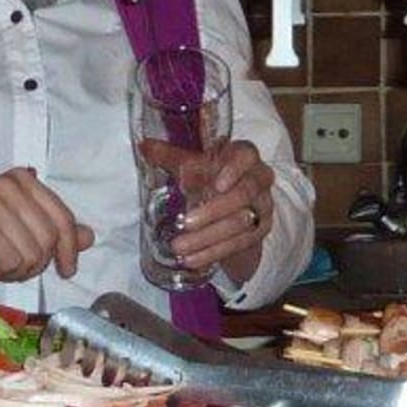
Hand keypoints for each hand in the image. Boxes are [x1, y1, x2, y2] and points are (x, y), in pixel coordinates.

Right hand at [0, 168, 93, 295]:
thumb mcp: (15, 223)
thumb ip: (50, 227)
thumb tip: (89, 237)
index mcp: (22, 178)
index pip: (63, 217)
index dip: (69, 248)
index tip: (66, 269)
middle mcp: (11, 184)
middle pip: (50, 238)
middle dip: (38, 263)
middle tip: (17, 268)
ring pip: (33, 253)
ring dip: (19, 269)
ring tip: (0, 264)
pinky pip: (12, 260)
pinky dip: (3, 271)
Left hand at [166, 140, 276, 283]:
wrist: (234, 202)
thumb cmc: (212, 174)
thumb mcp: (192, 164)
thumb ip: (170, 156)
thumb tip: (144, 146)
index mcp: (244, 156)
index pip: (247, 155)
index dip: (234, 169)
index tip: (216, 184)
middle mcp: (259, 179)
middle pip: (243, 194)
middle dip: (212, 212)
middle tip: (184, 223)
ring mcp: (263, 205)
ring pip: (241, 223)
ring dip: (208, 238)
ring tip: (179, 248)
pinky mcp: (261, 230)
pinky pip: (239, 244)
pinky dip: (213, 253)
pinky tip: (192, 260)